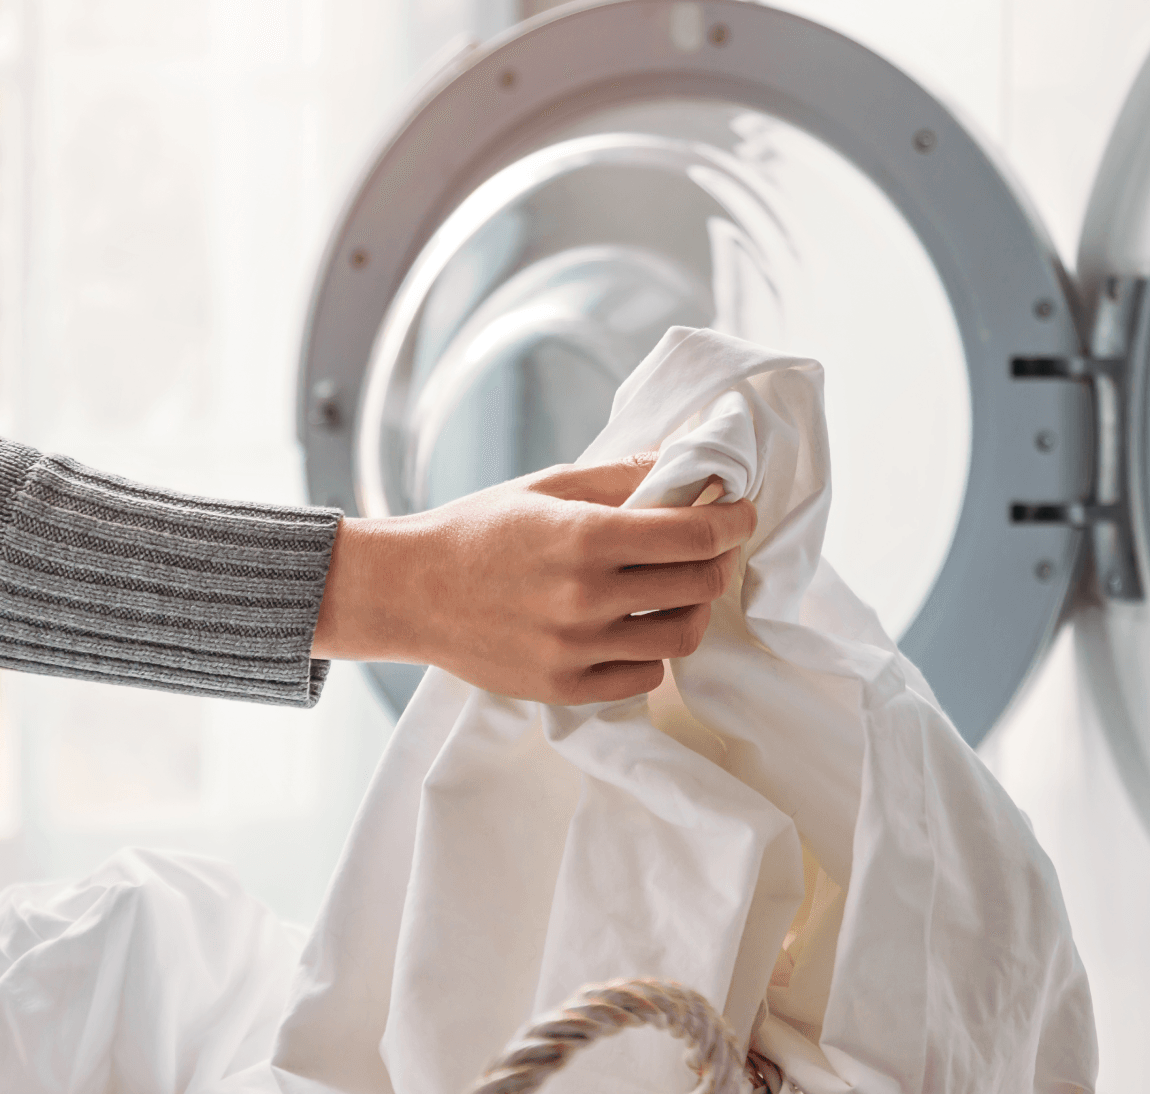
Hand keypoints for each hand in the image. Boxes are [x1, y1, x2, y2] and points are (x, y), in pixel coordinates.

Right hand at [310, 454, 756, 703]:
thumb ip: (622, 476)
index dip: (733, 520)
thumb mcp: (549, 487)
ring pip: (681, 638)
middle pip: (698, 586)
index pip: (695, 534)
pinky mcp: (563, 688)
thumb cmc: (479, 529)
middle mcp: (586, 598)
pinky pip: (644, 678)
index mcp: (586, 538)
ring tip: (680, 592)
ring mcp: (575, 649)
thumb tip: (685, 461)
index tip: (741, 513)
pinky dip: (653, 653)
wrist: (407, 591)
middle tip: (713, 548)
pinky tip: (638, 629)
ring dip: (694, 610)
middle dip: (719, 561)